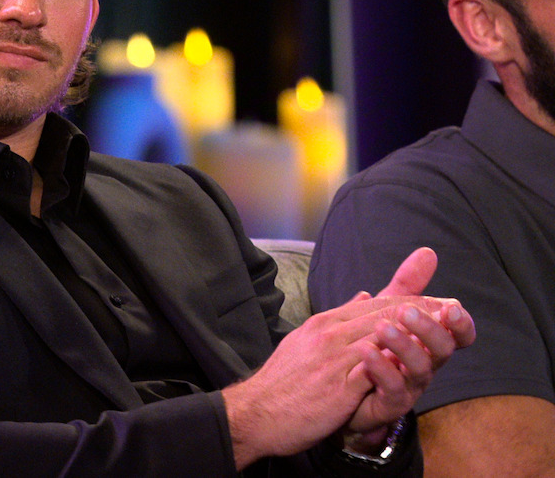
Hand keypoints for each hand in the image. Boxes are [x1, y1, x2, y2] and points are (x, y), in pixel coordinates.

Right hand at [222, 290, 451, 467]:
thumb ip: (337, 320)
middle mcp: (329, 333)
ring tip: (447, 329)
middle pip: (384, 313)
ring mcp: (333, 357)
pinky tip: (422, 361)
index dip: (409, 301)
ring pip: (383, 334)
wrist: (256, 412)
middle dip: (422, 310)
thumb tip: (363, 297)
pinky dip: (400, 361)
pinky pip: (375, 367)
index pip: (374, 303)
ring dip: (418, 331)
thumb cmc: (282, 383)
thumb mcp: (306, 343)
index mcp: (323, 322)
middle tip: (454, 309)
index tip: (436, 302)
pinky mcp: (339, 384)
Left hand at [343, 248, 475, 448]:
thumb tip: (428, 252)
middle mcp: (424, 364)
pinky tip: (367, 351)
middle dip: (429, 328)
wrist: (338, 391)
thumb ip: (406, 287)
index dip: (461, 323)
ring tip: (382, 327)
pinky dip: (382, 369)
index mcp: (426, 343)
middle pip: (441, 349)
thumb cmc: (370, 349)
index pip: (456, 334)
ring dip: (404, 345)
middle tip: (407, 311)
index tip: (453, 306)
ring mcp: (409, 386)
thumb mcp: (385, 312)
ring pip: (419, 368)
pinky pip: (392, 388)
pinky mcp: (388, 403)